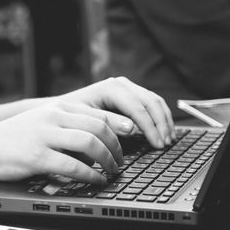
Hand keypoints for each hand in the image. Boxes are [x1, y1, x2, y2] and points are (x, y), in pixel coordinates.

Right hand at [0, 102, 124, 184]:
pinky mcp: (37, 156)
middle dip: (117, 146)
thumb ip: (68, 126)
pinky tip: (96, 180)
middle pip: (99, 127)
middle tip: (121, 160)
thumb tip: (98, 140)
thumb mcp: (43, 122)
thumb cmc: (15, 139)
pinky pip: (73, 165)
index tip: (131, 138)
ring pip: (90, 143)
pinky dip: (90, 174)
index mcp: (58, 108)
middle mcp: (53, 117)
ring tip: (112, 171)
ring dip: (107, 159)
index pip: (98, 114)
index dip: (119, 127)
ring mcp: (45, 135)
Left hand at [59, 77, 175, 148]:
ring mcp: (127, 88)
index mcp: (111, 88)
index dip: (150, 127)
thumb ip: (107, 123)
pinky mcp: (129, 95)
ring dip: (164, 121)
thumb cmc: (70, 117)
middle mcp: (121, 84)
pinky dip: (160, 117)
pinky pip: (151, 103)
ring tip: (168, 139)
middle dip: (160, 124)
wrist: (60, 110)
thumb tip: (132, 128)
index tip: (158, 144)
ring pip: (154, 101)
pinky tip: (163, 130)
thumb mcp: (85, 121)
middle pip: (151, 102)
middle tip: (165, 144)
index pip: (138, 107)